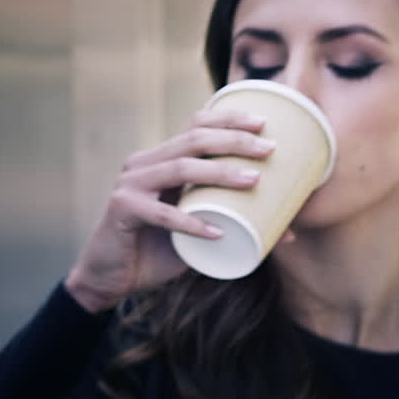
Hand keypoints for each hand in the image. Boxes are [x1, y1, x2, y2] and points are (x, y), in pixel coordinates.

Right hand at [65, 109, 276, 312]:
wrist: (110, 279)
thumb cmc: (158, 251)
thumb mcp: (199, 231)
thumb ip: (233, 224)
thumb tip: (288, 231)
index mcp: (162, 159)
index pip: (195, 125)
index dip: (228, 118)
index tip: (263, 123)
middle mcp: (144, 163)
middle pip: (193, 139)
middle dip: (234, 141)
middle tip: (269, 151)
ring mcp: (131, 184)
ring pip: (180, 169)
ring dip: (219, 173)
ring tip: (252, 181)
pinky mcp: (123, 210)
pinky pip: (162, 214)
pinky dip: (192, 223)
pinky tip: (216, 232)